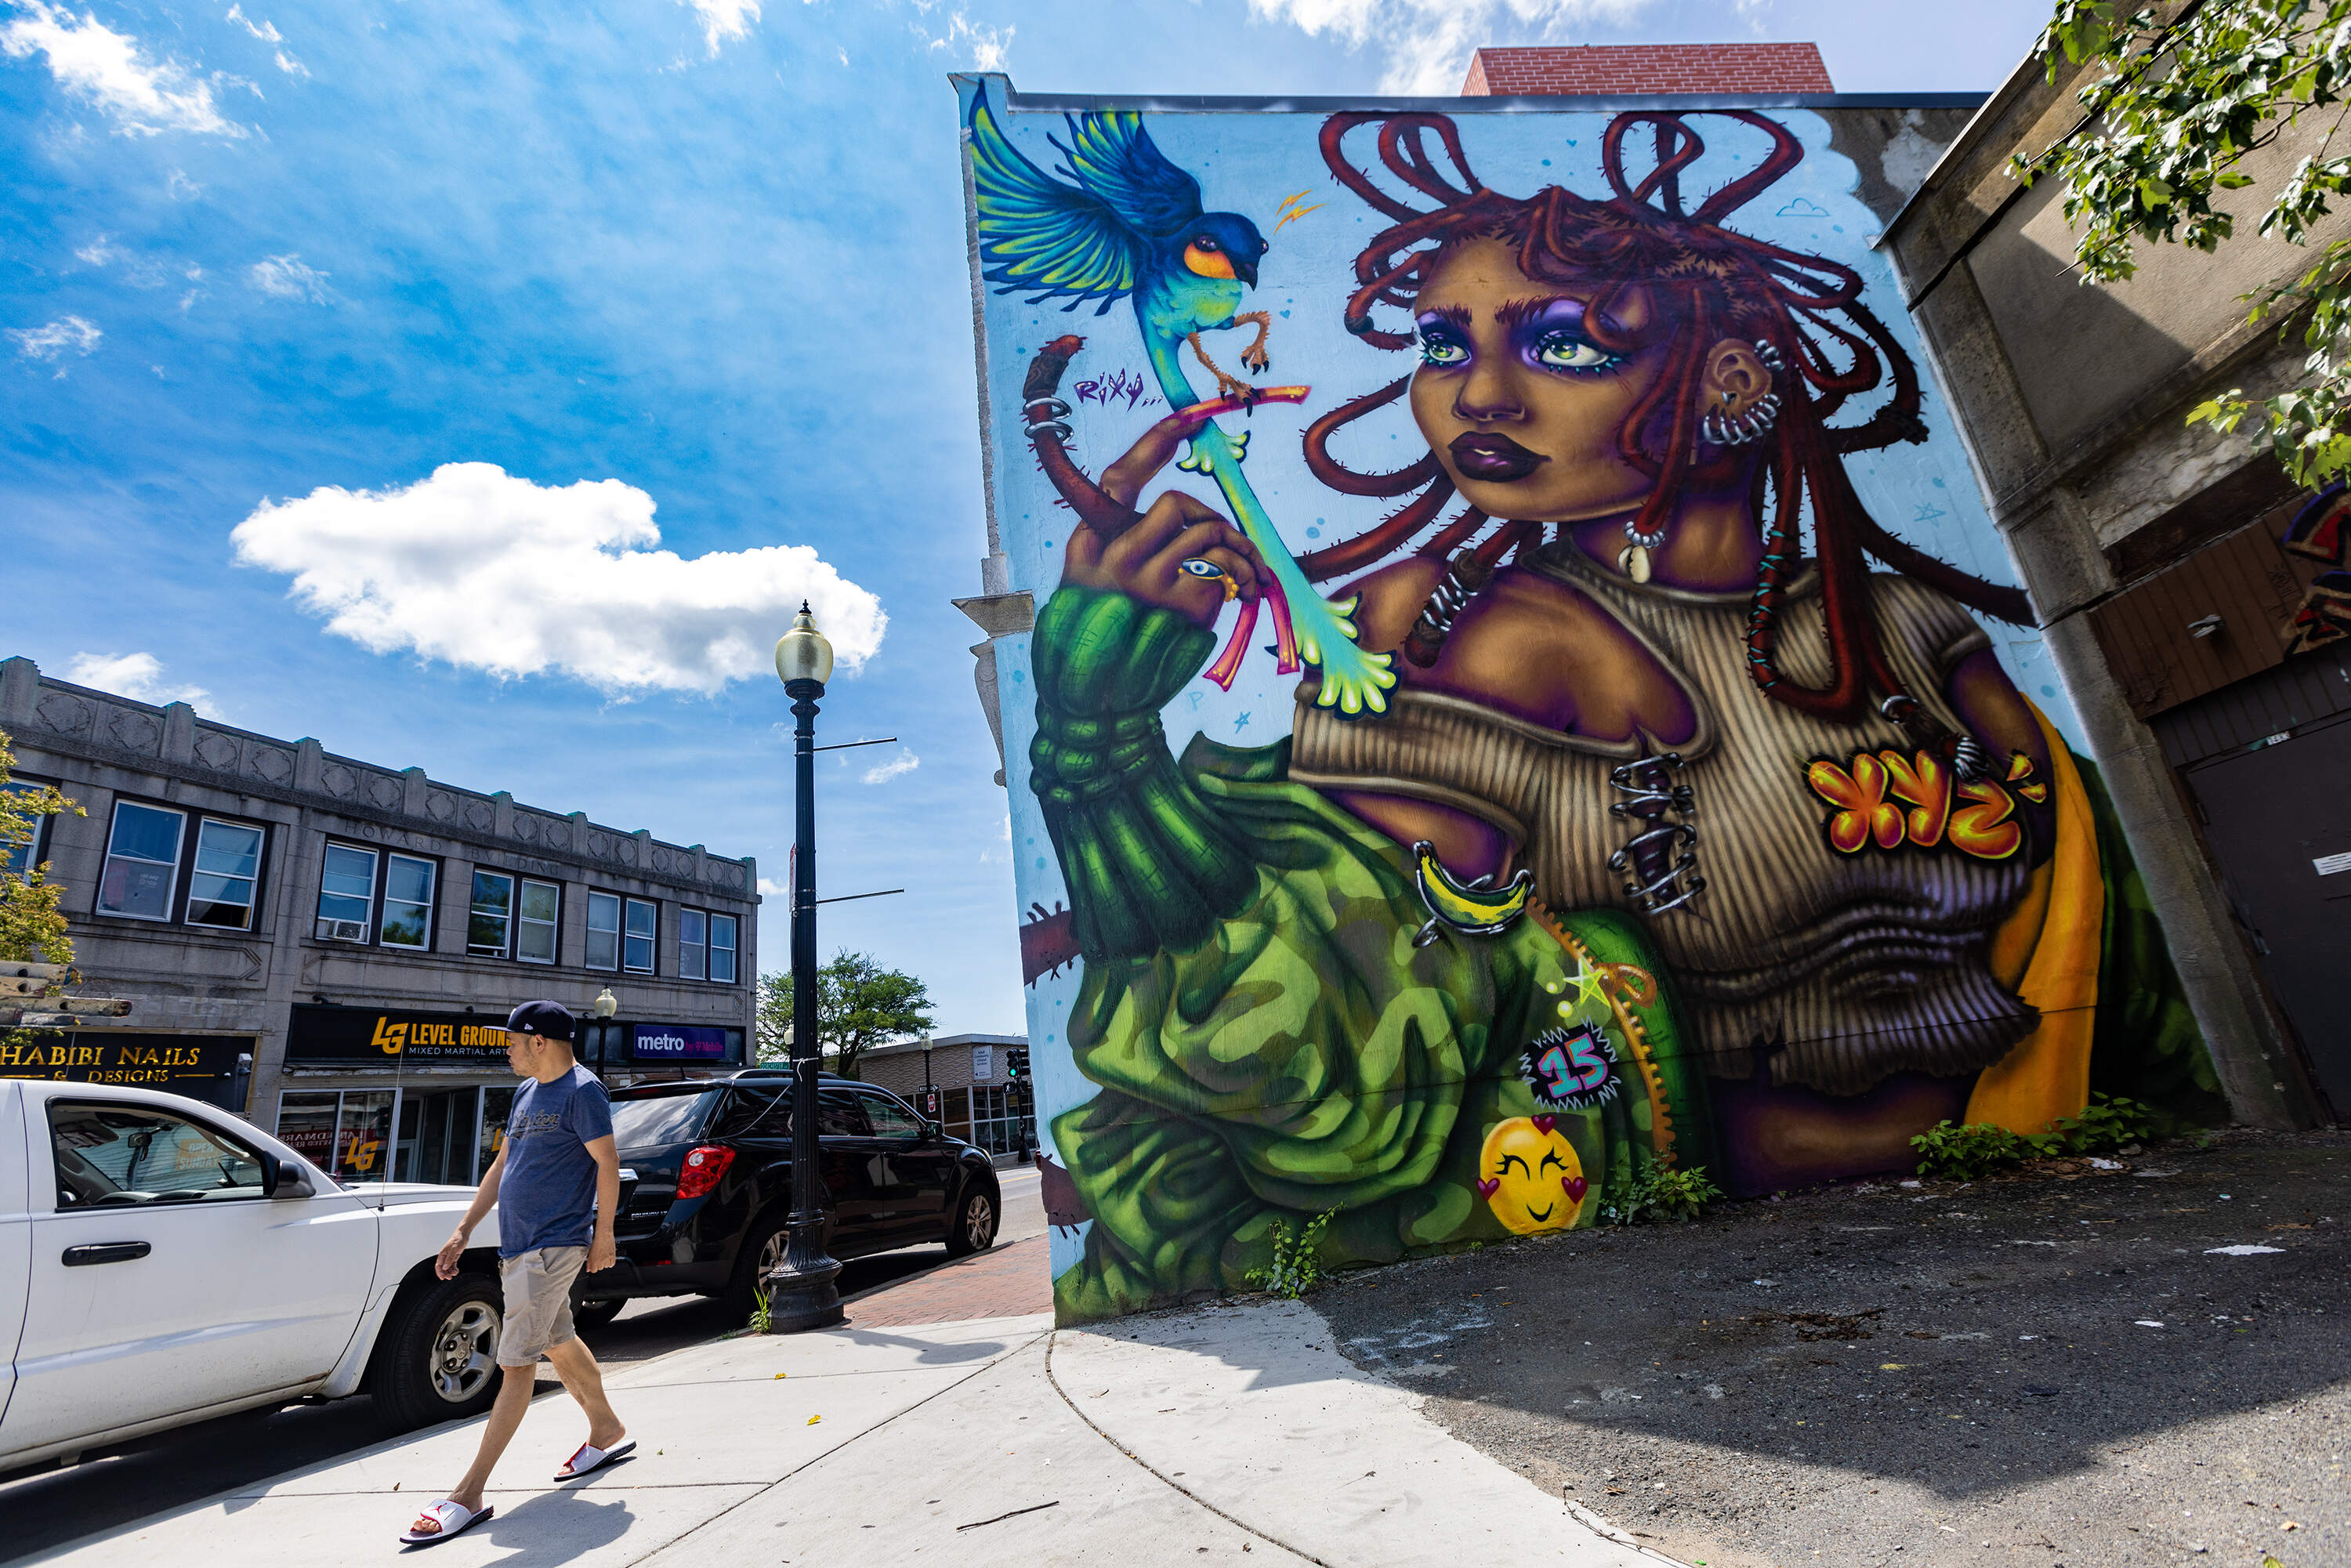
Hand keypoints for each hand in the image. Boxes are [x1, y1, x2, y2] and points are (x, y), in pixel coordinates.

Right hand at [434, 1229, 466, 1280]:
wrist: (463, 1235)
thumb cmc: (457, 1240)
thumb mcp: (454, 1249)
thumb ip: (449, 1258)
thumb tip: (445, 1267)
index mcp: (442, 1254)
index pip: (438, 1266)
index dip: (439, 1273)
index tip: (443, 1278)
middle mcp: (445, 1257)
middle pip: (442, 1268)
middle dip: (445, 1274)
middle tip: (450, 1278)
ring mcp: (449, 1257)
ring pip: (447, 1268)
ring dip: (450, 1272)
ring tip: (455, 1273)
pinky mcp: (454, 1257)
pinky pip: (452, 1265)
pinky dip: (454, 1269)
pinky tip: (456, 1271)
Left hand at [588, 1231, 616, 1274]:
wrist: (604, 1236)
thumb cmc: (596, 1242)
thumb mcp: (589, 1253)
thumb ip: (588, 1263)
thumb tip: (588, 1269)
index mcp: (594, 1262)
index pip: (593, 1271)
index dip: (593, 1266)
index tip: (593, 1263)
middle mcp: (601, 1263)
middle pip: (599, 1268)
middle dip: (598, 1264)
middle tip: (598, 1256)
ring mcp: (607, 1260)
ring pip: (605, 1266)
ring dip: (604, 1263)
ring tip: (603, 1255)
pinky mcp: (613, 1257)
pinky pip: (611, 1264)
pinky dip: (610, 1262)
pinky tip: (607, 1257)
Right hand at [1066, 406, 1266, 628]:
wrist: (1101, 695)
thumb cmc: (1102, 631)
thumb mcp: (1090, 579)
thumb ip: (1121, 542)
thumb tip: (1178, 515)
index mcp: (1091, 543)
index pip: (1120, 478)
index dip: (1156, 441)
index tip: (1188, 415)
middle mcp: (1118, 557)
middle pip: (1179, 505)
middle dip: (1211, 520)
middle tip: (1226, 544)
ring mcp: (1151, 582)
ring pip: (1210, 534)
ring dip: (1237, 550)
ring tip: (1245, 574)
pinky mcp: (1183, 606)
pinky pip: (1226, 571)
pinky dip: (1241, 579)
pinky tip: (1240, 596)